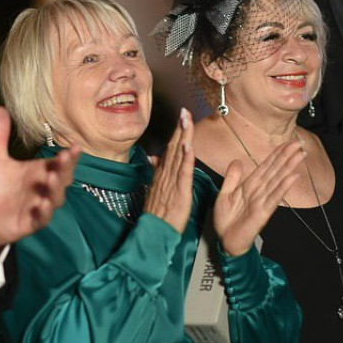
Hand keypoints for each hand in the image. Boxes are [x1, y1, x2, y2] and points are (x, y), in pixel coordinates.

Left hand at [0, 106, 79, 254]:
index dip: (69, 155)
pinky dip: (44, 212)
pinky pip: (42, 219)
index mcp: (40, 171)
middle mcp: (44, 188)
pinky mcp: (30, 223)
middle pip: (63, 178)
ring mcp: (39, 206)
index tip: (75, 145)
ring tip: (52, 179)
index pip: (60, 162)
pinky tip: (43, 205)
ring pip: (55, 199)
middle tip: (64, 157)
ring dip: (56, 189)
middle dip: (66, 169)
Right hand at [143, 109, 194, 232]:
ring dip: (183, 136)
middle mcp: (166, 174)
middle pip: (174, 147)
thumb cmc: (157, 215)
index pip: (171, 149)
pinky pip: (183, 172)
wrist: (154, 232)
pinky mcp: (180, 191)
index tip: (181, 117)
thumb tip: (155, 159)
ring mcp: (172, 182)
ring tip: (186, 119)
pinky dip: (186, 158)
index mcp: (162, 174)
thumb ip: (157, 173)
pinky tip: (188, 145)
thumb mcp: (155, 191)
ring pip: (179, 155)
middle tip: (184, 110)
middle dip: (180, 127)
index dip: (176, 132)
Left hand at [214, 141, 302, 254]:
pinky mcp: (263, 213)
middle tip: (300, 143)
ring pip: (278, 180)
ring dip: (289, 167)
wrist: (225, 241)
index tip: (288, 143)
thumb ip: (232, 178)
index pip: (266, 166)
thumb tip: (238, 160)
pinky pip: (274, 198)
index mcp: (250, 185)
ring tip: (300, 155)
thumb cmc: (226, 219)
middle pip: (275, 170)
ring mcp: (262, 201)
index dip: (277, 154)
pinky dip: (283, 187)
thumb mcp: (224, 194)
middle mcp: (259, 191)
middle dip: (287, 156)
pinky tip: (293, 177)